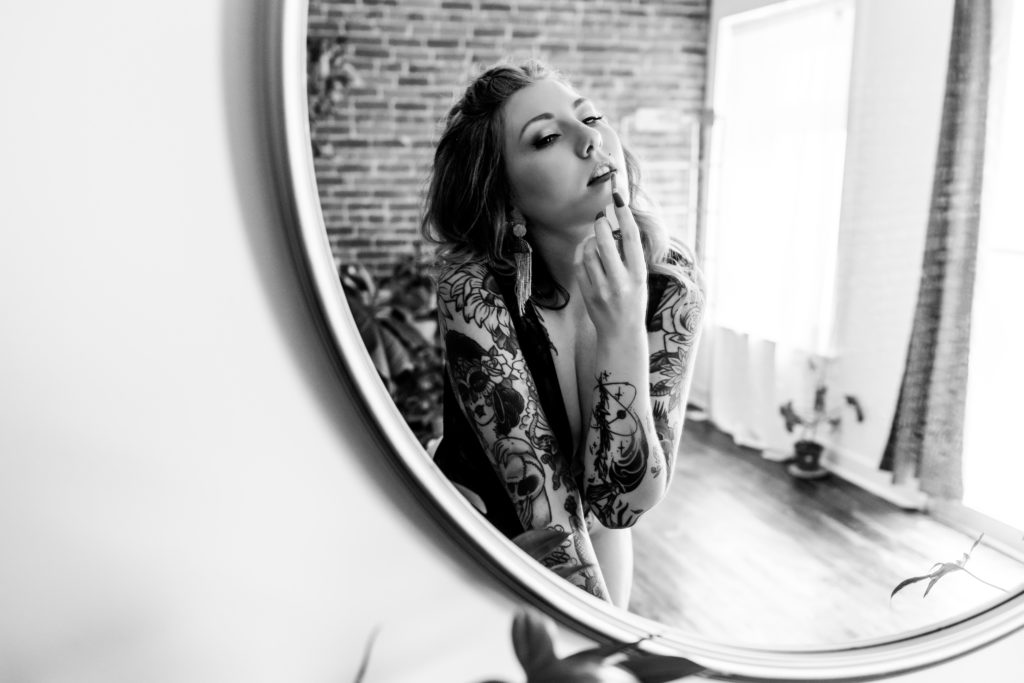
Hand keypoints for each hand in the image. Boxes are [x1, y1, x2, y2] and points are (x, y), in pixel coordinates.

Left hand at [573, 185, 647, 336]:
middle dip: (601, 224)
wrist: (622, 333)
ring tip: (596, 240)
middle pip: (604, 241)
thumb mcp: (640, 279)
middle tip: (601, 218)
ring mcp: (602, 289)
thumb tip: (616, 225)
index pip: (630, 238)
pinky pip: (579, 264)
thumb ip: (629, 256)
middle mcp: (620, 281)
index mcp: (638, 274)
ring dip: (590, 239)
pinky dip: (582, 253)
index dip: (624, 215)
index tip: (618, 198)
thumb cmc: (633, 301)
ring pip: (589, 251)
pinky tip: (587, 252)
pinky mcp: (587, 294)